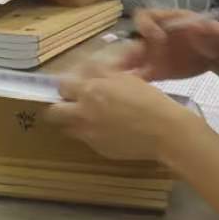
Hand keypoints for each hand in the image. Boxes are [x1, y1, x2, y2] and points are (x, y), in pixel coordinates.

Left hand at [47, 64, 204, 162]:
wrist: (164, 130)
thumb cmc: (149, 99)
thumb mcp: (125, 78)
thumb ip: (104, 74)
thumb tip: (93, 69)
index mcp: (90, 90)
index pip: (62, 85)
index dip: (67, 85)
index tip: (73, 85)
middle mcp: (83, 113)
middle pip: (54, 112)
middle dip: (60, 106)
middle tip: (73, 104)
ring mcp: (89, 134)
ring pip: (66, 128)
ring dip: (72, 122)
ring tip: (87, 118)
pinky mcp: (99, 149)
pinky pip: (85, 140)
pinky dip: (90, 134)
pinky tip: (107, 130)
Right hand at [112, 9, 218, 81]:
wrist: (218, 54)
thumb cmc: (213, 35)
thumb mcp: (213, 28)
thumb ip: (208, 27)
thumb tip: (203, 26)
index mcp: (164, 21)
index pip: (144, 17)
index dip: (146, 26)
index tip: (157, 39)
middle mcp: (153, 37)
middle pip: (132, 40)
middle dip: (127, 52)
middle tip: (128, 65)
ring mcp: (153, 54)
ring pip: (132, 59)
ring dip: (126, 68)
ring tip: (122, 80)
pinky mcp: (156, 71)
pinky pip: (142, 75)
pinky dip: (137, 82)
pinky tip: (135, 90)